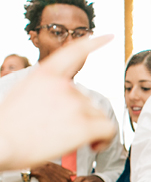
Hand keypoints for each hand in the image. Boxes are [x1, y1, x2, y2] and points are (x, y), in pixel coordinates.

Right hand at [0, 35, 115, 170]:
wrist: (0, 143)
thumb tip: (67, 97)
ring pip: (96, 116)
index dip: (92, 43)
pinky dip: (105, 139)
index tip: (108, 36)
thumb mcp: (24, 94)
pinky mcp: (83, 125)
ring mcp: (74, 103)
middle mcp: (62, 85)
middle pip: (87, 100)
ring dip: (89, 129)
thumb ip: (46, 90)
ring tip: (65, 140)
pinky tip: (93, 145)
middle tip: (59, 131)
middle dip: (80, 117)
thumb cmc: (9, 126)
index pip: (74, 52)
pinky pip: (108, 129)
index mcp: (44, 74)